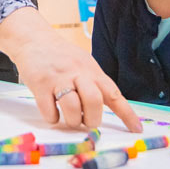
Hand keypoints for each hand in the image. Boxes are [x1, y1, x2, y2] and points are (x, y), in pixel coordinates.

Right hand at [0, 7, 141, 132]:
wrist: (33, 38)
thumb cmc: (60, 55)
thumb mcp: (82, 63)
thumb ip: (93, 83)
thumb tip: (105, 108)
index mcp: (92, 70)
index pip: (114, 94)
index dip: (127, 114)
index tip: (136, 129)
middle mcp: (77, 72)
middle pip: (94, 102)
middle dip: (92, 119)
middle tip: (87, 122)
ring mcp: (58, 78)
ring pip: (72, 108)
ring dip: (73, 121)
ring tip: (70, 119)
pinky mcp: (40, 84)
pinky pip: (50, 111)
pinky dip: (53, 118)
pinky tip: (53, 113)